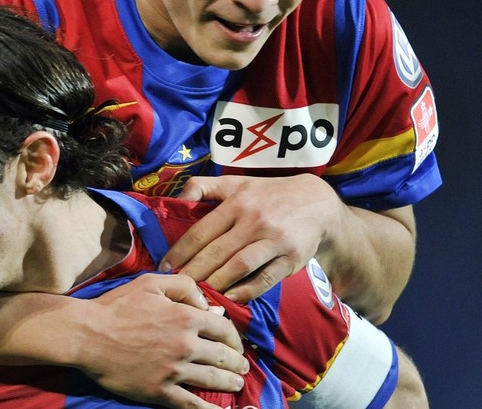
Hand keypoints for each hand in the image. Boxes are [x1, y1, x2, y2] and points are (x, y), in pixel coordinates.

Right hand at [76, 273, 247, 408]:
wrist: (88, 335)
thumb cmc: (117, 306)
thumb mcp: (151, 283)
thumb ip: (183, 286)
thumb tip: (207, 304)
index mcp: (186, 317)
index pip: (224, 328)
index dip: (235, 337)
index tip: (236, 343)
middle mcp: (186, 344)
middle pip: (223, 356)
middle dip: (237, 362)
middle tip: (242, 367)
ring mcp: (174, 370)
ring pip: (213, 380)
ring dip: (230, 383)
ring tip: (236, 384)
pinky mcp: (161, 391)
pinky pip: (192, 404)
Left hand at [160, 174, 342, 301]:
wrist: (316, 202)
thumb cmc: (267, 194)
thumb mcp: (235, 183)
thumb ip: (203, 186)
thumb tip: (177, 197)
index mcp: (236, 203)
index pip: (201, 231)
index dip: (180, 251)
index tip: (165, 267)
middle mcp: (253, 220)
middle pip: (216, 252)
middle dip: (193, 272)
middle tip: (178, 288)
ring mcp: (273, 240)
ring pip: (239, 266)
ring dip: (217, 283)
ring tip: (199, 296)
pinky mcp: (291, 258)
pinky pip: (265, 278)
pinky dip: (246, 291)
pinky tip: (230, 298)